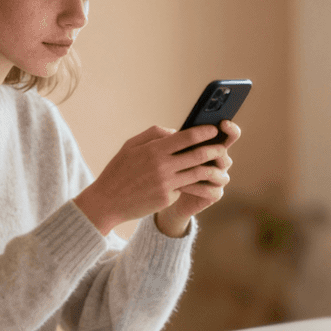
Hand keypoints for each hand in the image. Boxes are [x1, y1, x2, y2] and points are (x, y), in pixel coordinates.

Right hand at [74, 123, 235, 235]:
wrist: (107, 202)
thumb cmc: (118, 170)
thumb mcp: (130, 145)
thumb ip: (154, 134)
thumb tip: (176, 131)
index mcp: (153, 150)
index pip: (186, 137)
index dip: (204, 132)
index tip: (214, 129)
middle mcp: (162, 167)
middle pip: (198, 155)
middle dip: (214, 150)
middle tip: (223, 147)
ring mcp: (166, 184)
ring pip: (197, 174)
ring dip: (211, 169)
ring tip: (218, 165)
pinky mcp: (166, 199)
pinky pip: (185, 188)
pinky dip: (193, 184)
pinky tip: (203, 182)